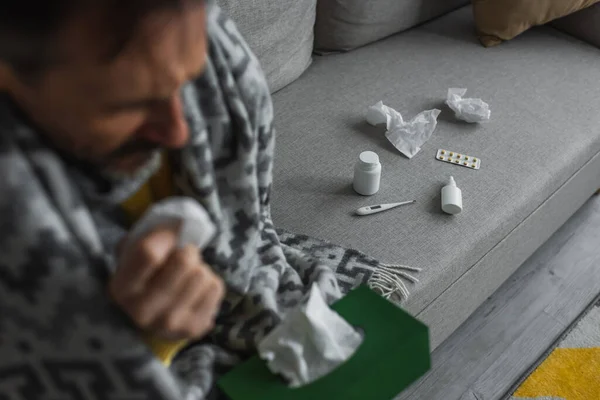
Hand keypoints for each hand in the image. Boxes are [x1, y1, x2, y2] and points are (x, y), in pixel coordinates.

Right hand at [109, 226, 224, 340]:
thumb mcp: (134, 251)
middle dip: (187, 252)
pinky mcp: (193, 328)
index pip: (149, 253)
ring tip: (187, 276)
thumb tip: (179, 225)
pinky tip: (195, 291)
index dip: (166, 236)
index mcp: (121, 288)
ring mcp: (169, 324)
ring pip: (202, 274)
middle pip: (184, 262)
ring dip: (199, 268)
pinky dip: (209, 282)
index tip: (171, 236)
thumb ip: (148, 235)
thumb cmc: (146, 273)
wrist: (154, 312)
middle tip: (182, 257)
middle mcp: (141, 312)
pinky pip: (215, 288)